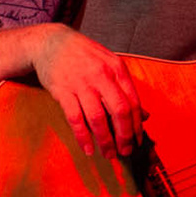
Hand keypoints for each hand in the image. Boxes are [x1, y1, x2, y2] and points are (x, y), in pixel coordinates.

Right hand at [30, 25, 143, 158]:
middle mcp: (102, 76)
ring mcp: (81, 84)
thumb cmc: (85, 56)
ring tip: (109, 154)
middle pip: (120, 111)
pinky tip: (88, 149)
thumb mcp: (110, 65)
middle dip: (125, 135)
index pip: (133, 102)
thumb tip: (144, 115)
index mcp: (117, 70)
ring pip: (97, 118)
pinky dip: (83, 136)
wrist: (50, 42)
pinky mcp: (62, 91)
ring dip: (105, 140)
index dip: (137, 124)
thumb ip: (126, 89)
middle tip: (126, 152)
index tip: (138, 141)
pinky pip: (75, 118)